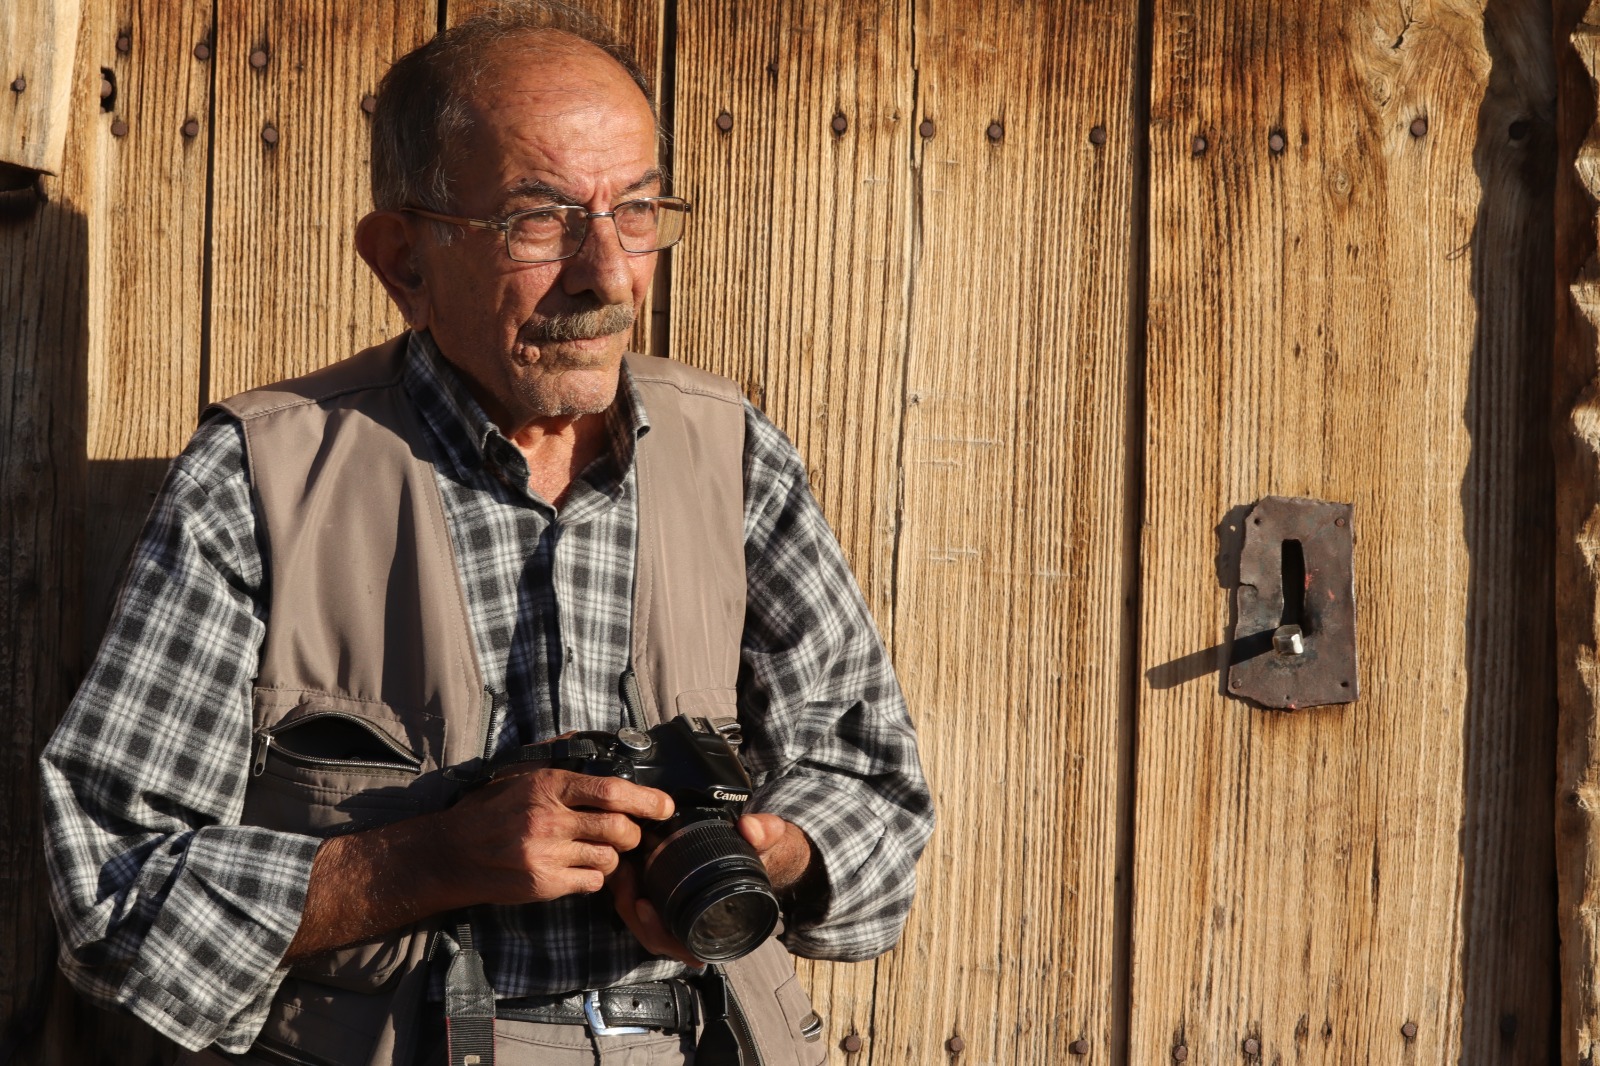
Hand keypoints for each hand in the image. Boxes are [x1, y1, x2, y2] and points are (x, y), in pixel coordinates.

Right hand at [287, 767, 673, 961]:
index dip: (647, 799)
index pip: (611, 791)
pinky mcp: (542, 884)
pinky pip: (590, 883)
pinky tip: (580, 870)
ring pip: (608, 859)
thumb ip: (557, 765)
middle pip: (619, 828)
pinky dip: (594, 878)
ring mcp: (546, 854)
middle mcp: (549, 819)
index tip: (666, 806)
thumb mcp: (520, 776)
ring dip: (613, 858)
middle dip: (634, 834)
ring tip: (600, 852)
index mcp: (548, 786)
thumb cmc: (488, 811)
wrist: (451, 852)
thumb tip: (587, 742)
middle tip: (631, 834)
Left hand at [608, 813, 816, 965]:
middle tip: (625, 877)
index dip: (661, 934)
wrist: (766, 848)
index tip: (645, 906)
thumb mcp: (772, 840)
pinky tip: (624, 866)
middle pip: (656, 938)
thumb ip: (766, 832)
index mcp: (725, 926)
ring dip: (626, 899)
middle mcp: (700, 927)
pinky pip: (641, 907)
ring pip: (643, 925)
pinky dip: (628, 891)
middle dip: (632, 912)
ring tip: (622, 867)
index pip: (687, 949)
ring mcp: (681, 916)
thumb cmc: (767, 853)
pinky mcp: (669, 901)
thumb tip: (750, 829)